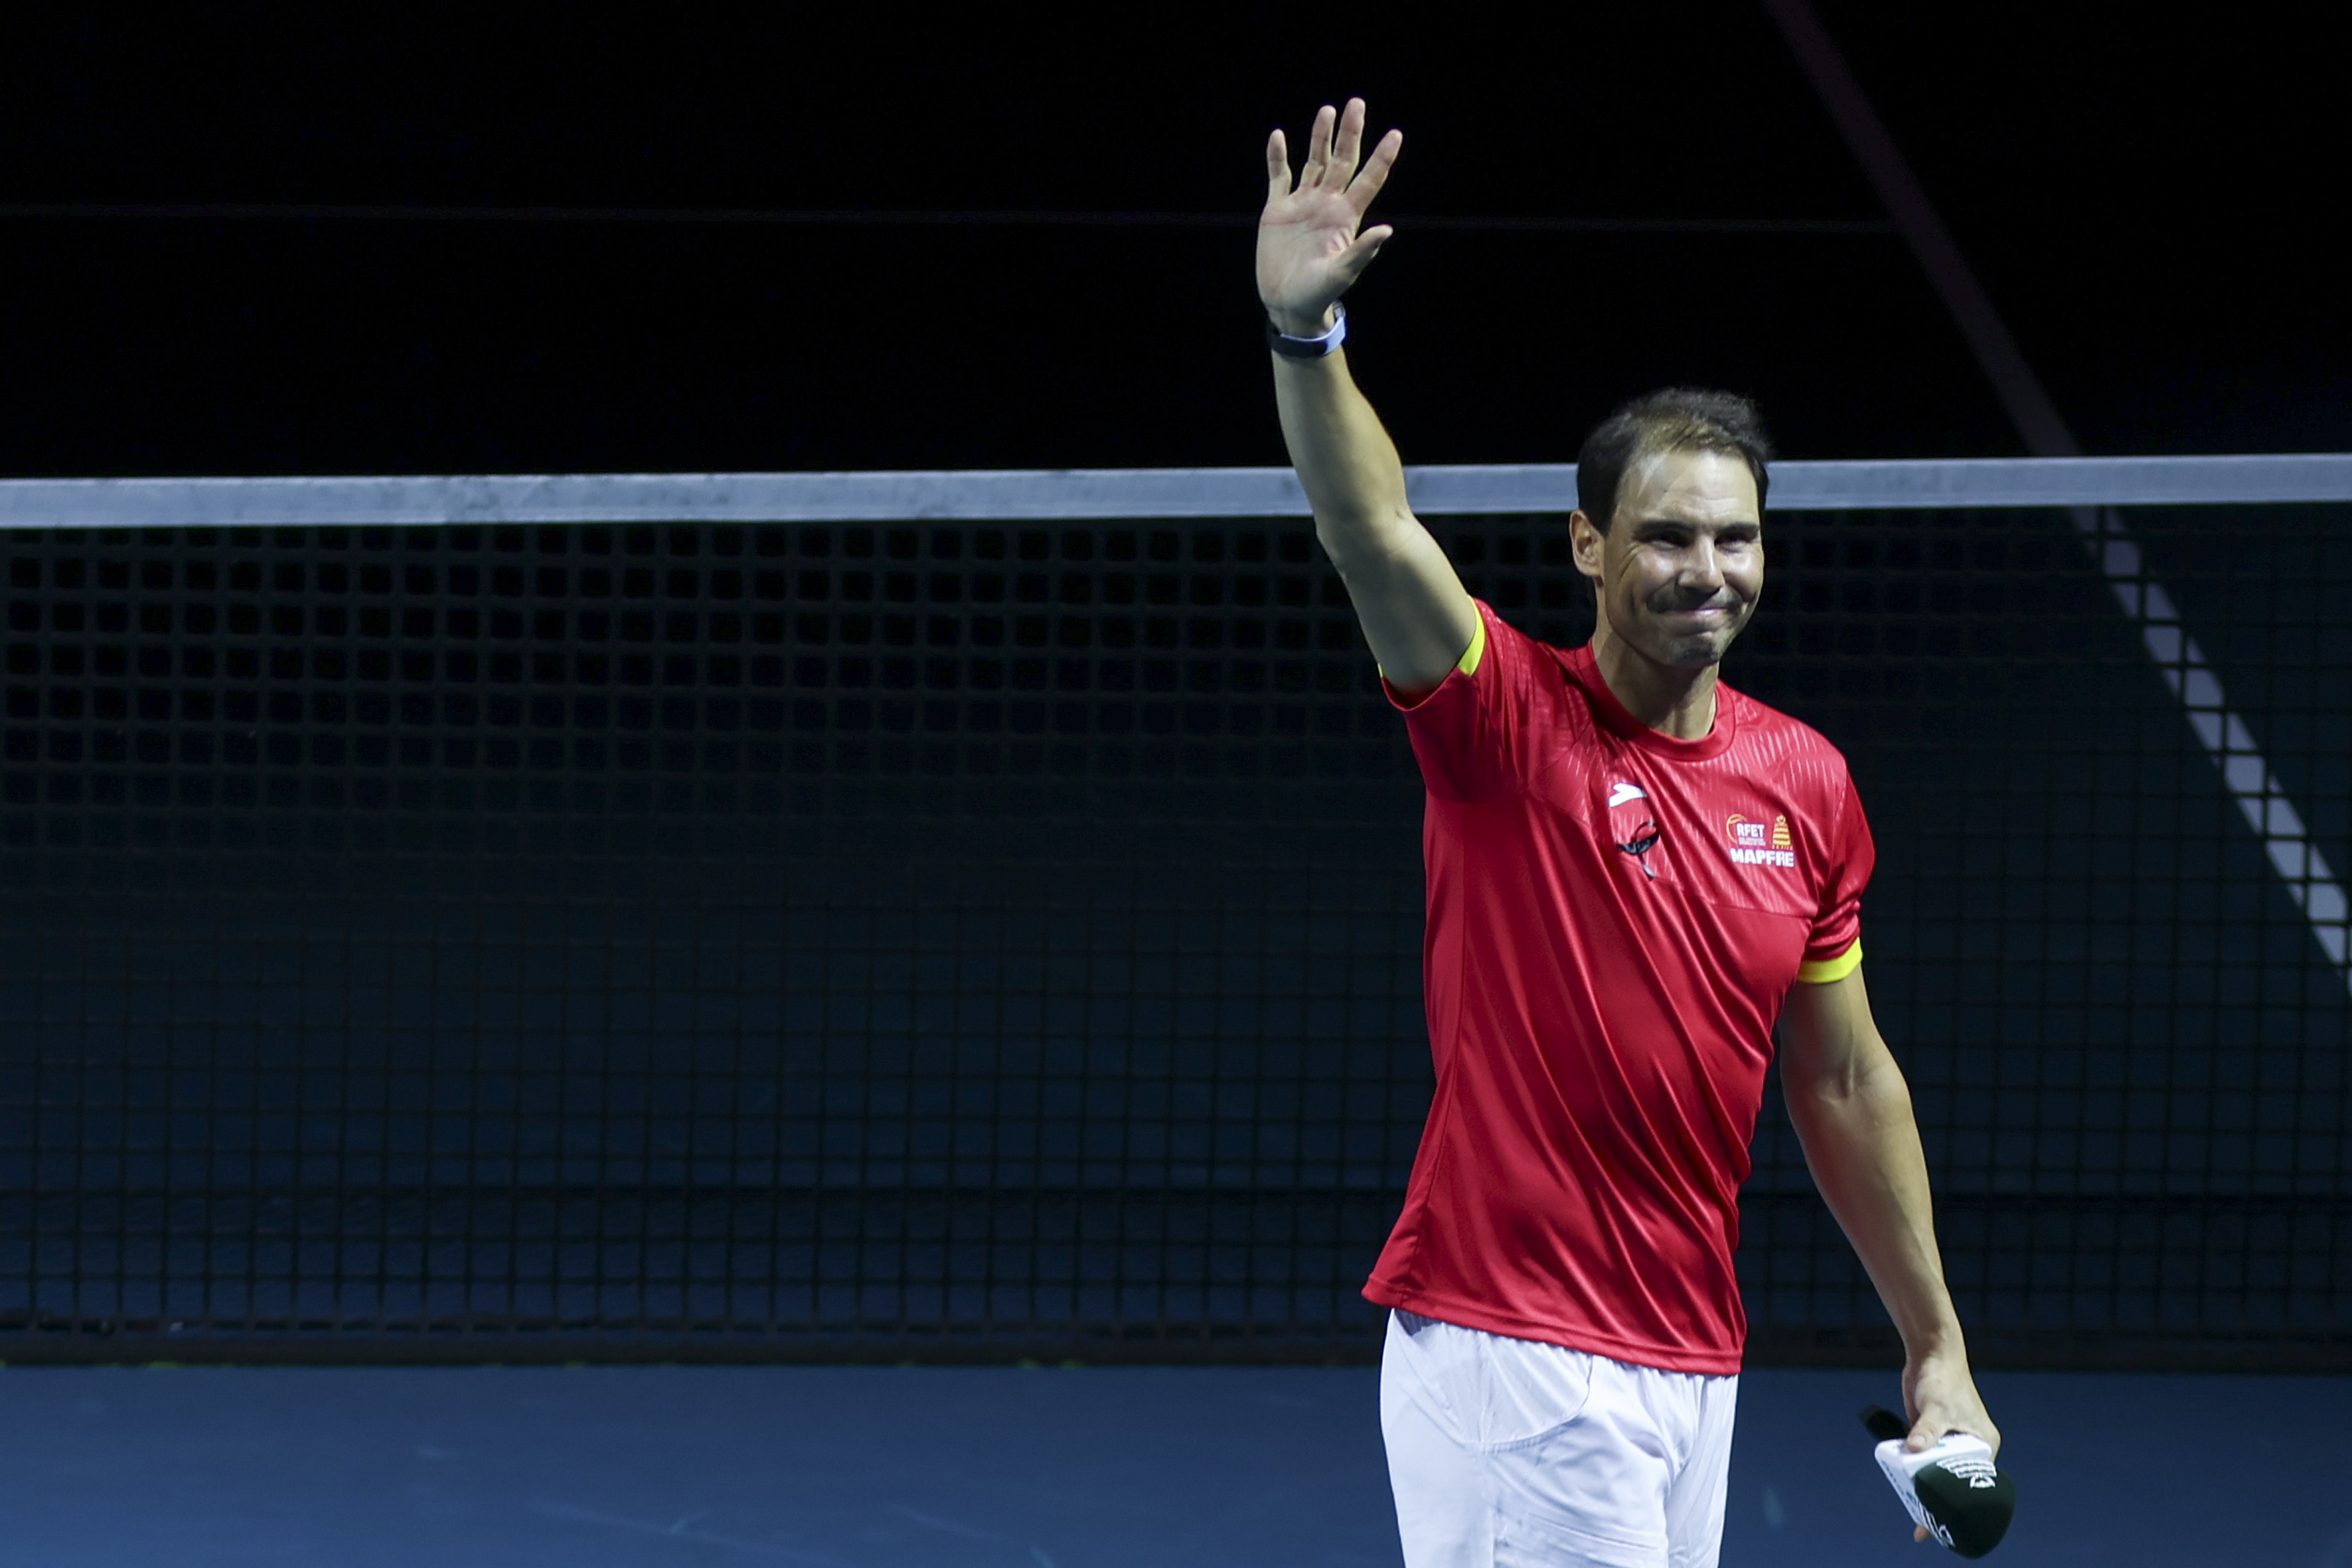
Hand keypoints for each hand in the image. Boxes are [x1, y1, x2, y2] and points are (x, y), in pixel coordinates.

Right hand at [1258, 98, 1400, 337]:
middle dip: (1350, 133)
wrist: (1287, 303)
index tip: (1395, 135)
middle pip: (1342, 161)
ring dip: (1320, 137)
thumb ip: (1362, 251)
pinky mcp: (1278, 210)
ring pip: (1314, 162)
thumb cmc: (1318, 294)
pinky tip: (1278, 137)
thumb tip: (1387, 230)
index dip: (1381, 158)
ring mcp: (1303, 204)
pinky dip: (1277, 157)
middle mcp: (1327, 204)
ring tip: (1327, 111)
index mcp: (1345, 217)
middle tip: (1357, 104)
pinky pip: (1278, 177)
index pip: (1368, 180)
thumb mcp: (1342, 274)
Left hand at [1900, 1348, 1999, 1540]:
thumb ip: (1926, 1428)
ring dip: (1925, 1487)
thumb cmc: (1942, 1378)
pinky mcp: (1931, 1434)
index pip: (1976, 1485)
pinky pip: (1924, 1460)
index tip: (1948, 1526)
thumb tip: (1913, 1448)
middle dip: (1941, 1502)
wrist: (1929, 1353)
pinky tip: (1903, 1484)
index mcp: (1983, 1445)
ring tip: (1911, 1509)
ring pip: (1937, 1472)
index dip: (1962, 1507)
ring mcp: (1949, 1441)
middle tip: (1923, 1525)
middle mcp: (1969, 1446)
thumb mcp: (1936, 1406)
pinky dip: (1915, 1470)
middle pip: (1955, 1482)